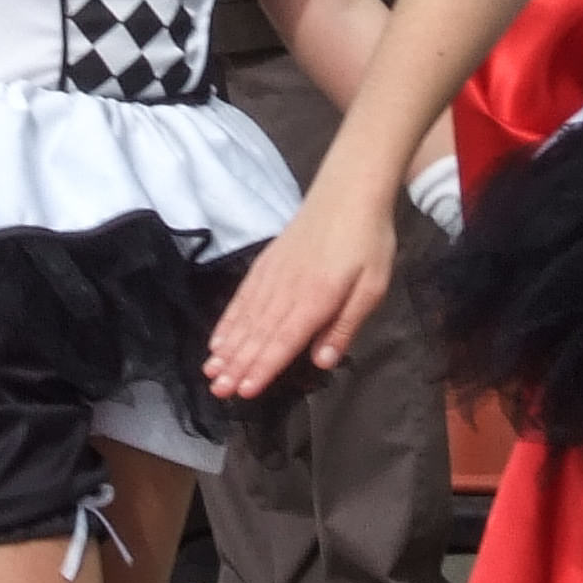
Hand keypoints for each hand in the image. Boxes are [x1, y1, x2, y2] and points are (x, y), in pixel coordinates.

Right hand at [203, 184, 396, 399]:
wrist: (347, 191)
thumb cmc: (368, 240)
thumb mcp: (372, 286)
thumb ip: (345, 324)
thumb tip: (322, 361)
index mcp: (316, 298)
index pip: (283, 340)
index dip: (263, 367)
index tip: (244, 391)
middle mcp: (287, 289)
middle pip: (258, 333)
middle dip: (237, 364)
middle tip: (217, 391)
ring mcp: (272, 275)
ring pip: (245, 317)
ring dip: (227, 347)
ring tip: (210, 371)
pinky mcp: (266, 264)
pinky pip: (243, 296)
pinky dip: (228, 319)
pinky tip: (218, 337)